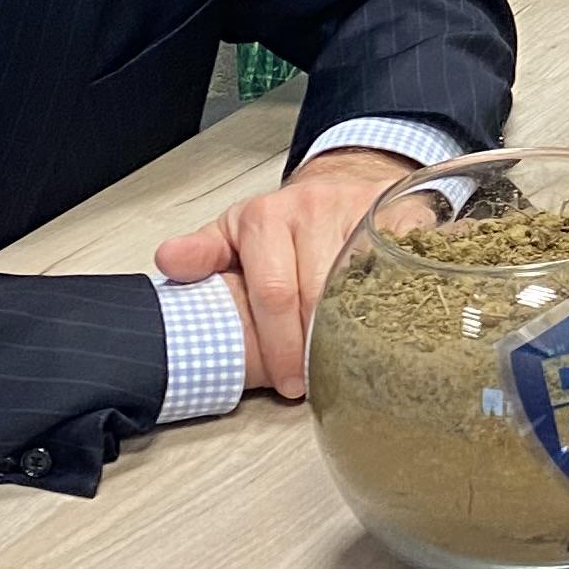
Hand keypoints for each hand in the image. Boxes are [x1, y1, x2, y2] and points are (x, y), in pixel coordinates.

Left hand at [154, 146, 419, 400]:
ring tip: (350, 365)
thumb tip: (169, 260)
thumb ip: (204, 254)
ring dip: (356, 335)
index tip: (288, 382)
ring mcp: (358, 211)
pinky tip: (386, 331)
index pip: (274, 293)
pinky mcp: (398, 218)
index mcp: (265, 216)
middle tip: (318, 381)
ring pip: (361, 288)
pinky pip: (399, 270)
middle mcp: (312, 207)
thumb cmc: (285, 224)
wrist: (338, 187)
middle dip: (317, 349)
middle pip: (319, 296)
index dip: (281, 346)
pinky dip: (393, 305)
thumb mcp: (236, 236)